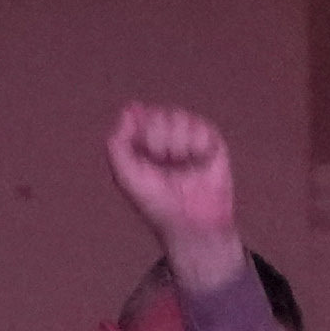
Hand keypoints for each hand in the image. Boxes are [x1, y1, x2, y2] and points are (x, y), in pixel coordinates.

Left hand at [104, 101, 238, 269]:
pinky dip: (197, 146)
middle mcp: (164, 135)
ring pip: (179, 117)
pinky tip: (197, 162)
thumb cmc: (155, 202)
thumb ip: (118, 143)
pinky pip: (202, 128)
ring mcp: (188, 137)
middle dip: (157, 139)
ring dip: (177, 143)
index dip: (138, 126)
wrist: (190, 220)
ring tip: (179, 163)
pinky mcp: (211, 142)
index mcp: (140, 142)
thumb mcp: (126, 176)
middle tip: (161, 160)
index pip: (136, 115)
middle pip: (158, 115)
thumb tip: (129, 109)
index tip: (143, 147)